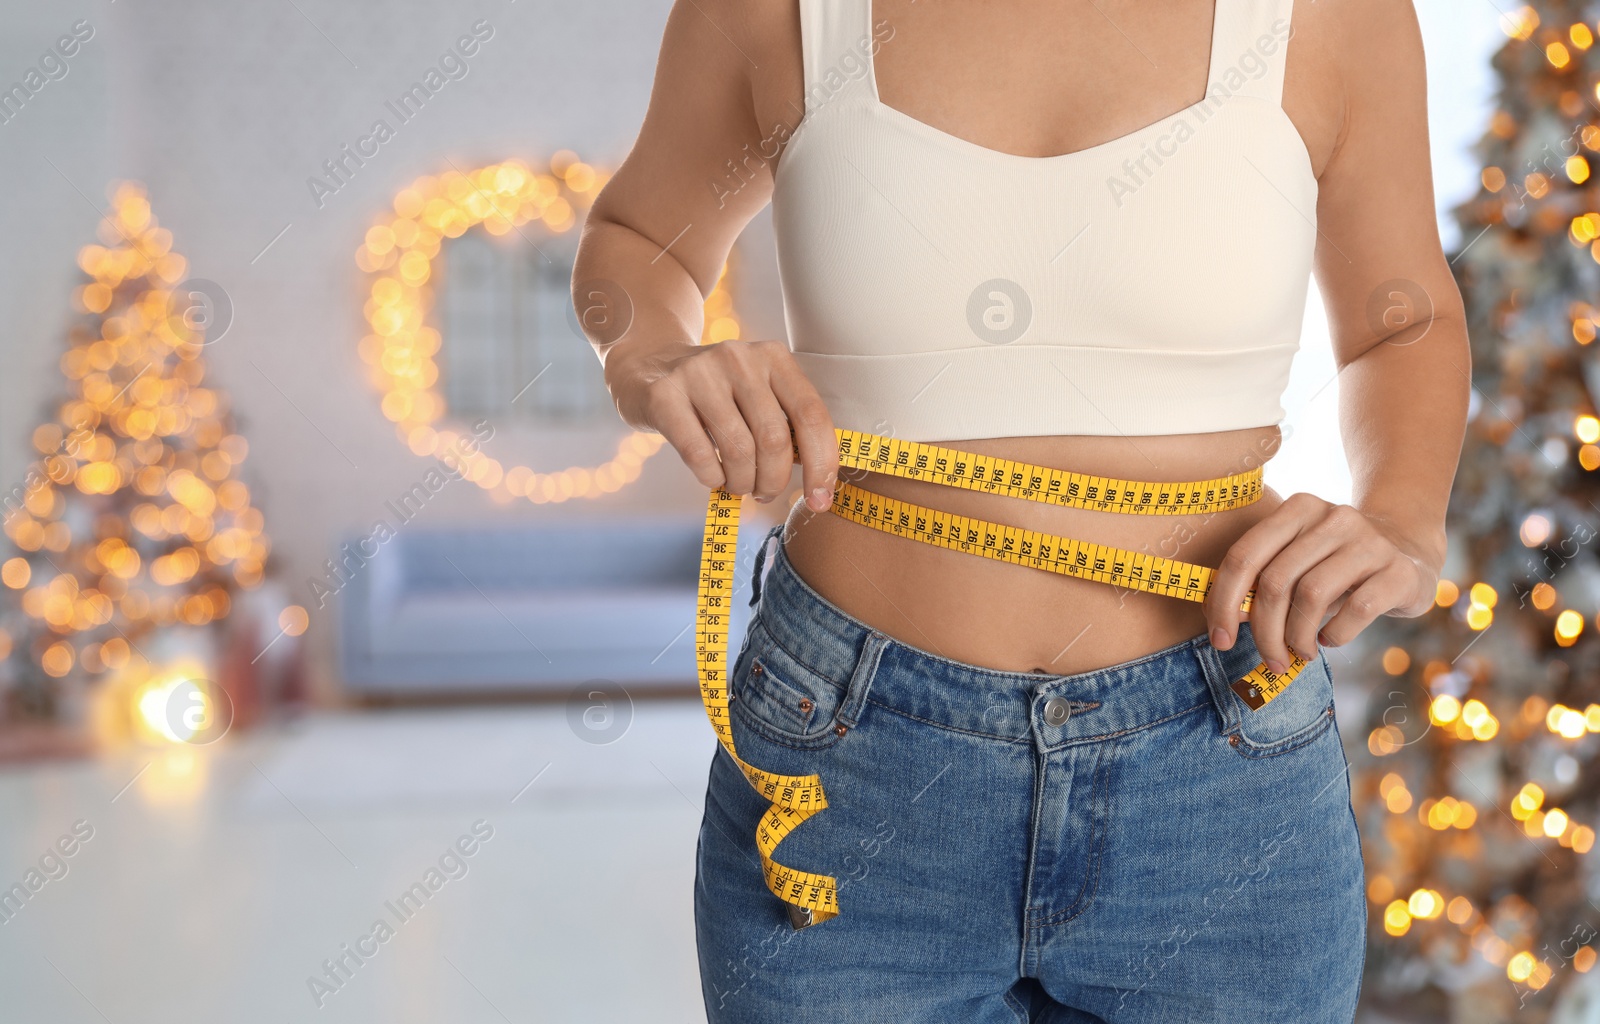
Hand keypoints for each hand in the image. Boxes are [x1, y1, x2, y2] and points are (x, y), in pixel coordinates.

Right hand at [605, 338, 837, 509]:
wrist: (648, 366)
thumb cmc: (717, 394)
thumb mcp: (757, 393)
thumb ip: (787, 424)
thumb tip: (818, 480)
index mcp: (773, 357)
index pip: (811, 415)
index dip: (821, 463)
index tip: (820, 500)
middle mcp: (738, 358)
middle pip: (774, 439)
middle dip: (774, 480)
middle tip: (764, 492)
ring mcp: (698, 374)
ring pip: (738, 451)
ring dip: (743, 483)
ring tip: (738, 485)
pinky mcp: (663, 395)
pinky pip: (699, 456)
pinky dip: (712, 479)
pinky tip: (712, 477)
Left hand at [1203, 493, 1438, 672]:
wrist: (1410, 552)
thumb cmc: (1336, 565)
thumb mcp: (1298, 561)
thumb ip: (1261, 582)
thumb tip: (1226, 621)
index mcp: (1298, 509)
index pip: (1244, 555)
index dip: (1224, 602)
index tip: (1220, 639)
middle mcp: (1333, 518)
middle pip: (1276, 580)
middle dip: (1264, 631)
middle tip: (1270, 659)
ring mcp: (1370, 542)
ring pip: (1312, 596)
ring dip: (1297, 637)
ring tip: (1300, 652)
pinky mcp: (1399, 571)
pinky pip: (1356, 611)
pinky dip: (1334, 635)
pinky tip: (1329, 639)